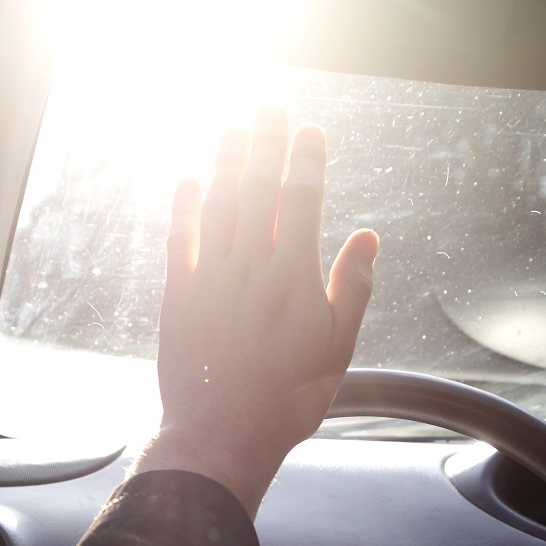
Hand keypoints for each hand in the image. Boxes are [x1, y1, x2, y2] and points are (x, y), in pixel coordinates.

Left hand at [136, 106, 378, 514]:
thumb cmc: (287, 400)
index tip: (310, 132)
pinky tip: (189, 180)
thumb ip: (352, 289)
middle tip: (270, 109)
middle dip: (266, 144)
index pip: (302, 200)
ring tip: (233, 128)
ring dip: (226, 161)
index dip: (306, 161)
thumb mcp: (337, 349)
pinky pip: (180, 239)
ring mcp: (210, 278)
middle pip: (258, 189)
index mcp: (294, 277)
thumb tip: (367, 237)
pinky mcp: (179, 296)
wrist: (221, 436)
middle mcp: (250, 267)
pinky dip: (184, 206)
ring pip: (219, 204)